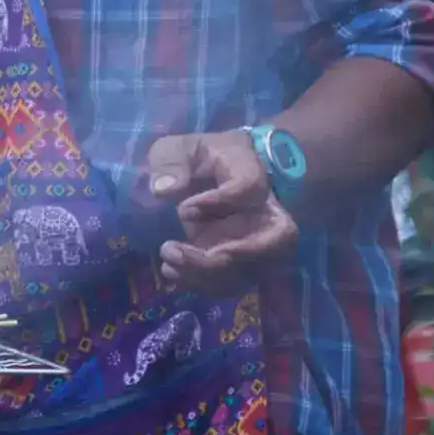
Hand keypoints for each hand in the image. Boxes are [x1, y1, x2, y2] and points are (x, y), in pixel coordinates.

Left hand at [142, 131, 297, 294]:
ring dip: (210, 278)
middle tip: (172, 250)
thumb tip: (163, 190)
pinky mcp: (247, 262)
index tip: (183, 209)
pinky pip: (237, 283)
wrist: (220, 175)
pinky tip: (174, 274)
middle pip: (269, 244)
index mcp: (252, 174)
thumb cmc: (200, 159)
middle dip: (220, 259)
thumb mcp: (179, 149)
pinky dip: (206, 285)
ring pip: (254, 272)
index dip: (220, 201)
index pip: (250, 188)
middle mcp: (268, 213)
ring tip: (169, 266)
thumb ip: (171, 163)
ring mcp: (262, 242)